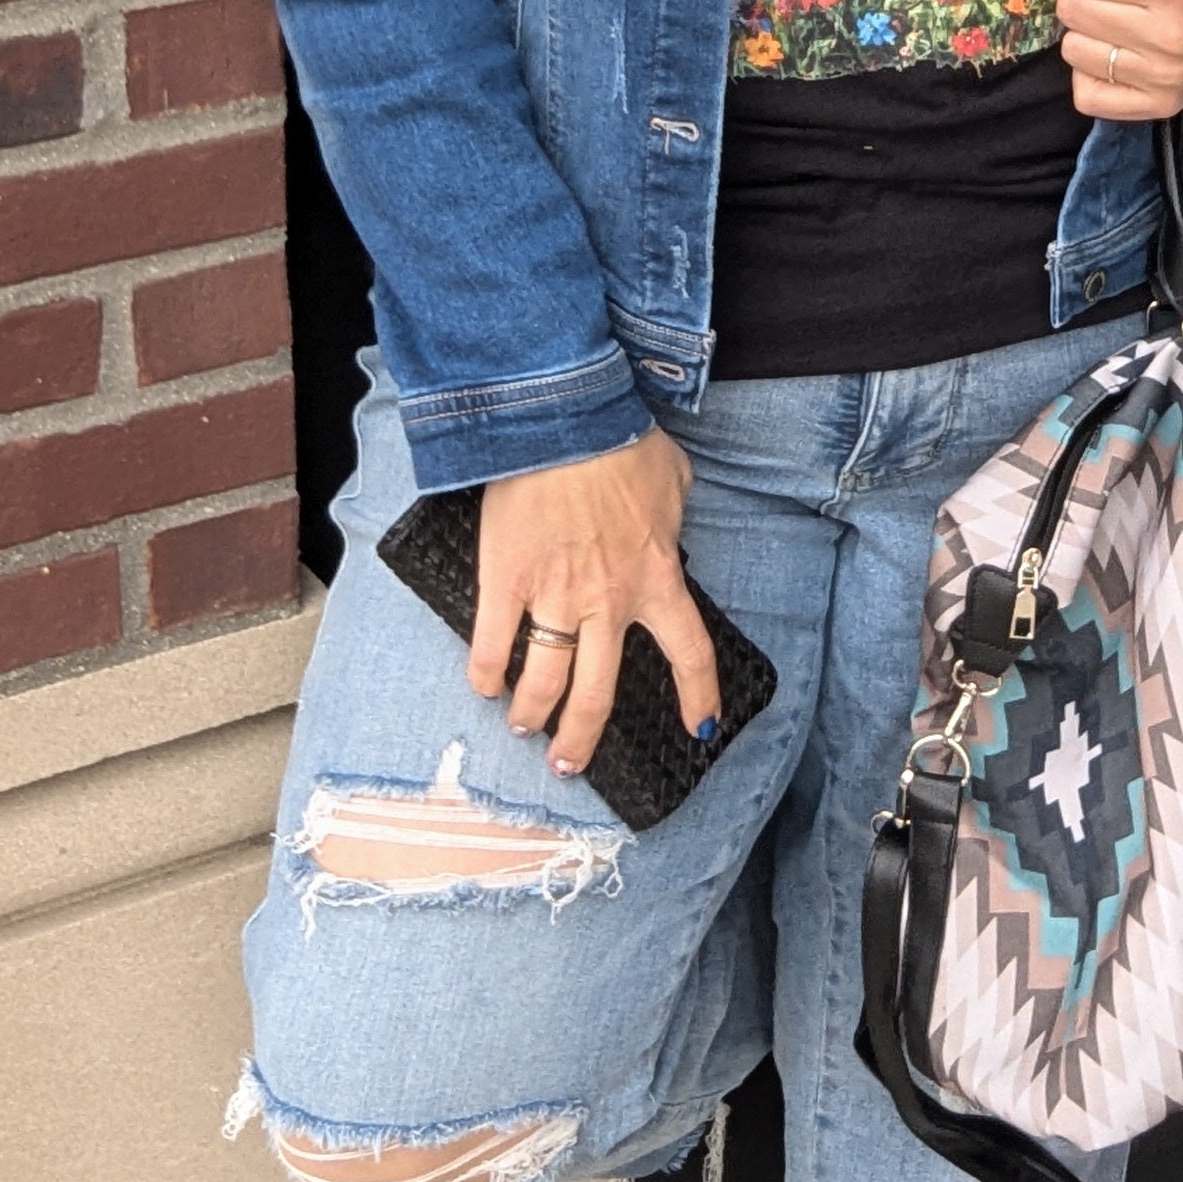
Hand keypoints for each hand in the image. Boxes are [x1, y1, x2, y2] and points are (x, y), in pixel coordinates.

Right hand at [468, 430, 713, 765]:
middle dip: (581, 737)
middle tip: (568, 761)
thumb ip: (675, 516)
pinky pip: (490, 643)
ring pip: (545, 680)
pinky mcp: (505, 580)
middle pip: (598, 693)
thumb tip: (672, 525)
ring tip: (523, 727)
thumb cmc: (622, 442)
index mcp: (658, 579)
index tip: (698, 727)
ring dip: (533, 714)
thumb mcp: (675, 478)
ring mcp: (554, 595)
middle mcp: (609, 602)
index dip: (697, 697)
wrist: (564, 419)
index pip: (689, 654)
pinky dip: (485, 672)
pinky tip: (483, 686)